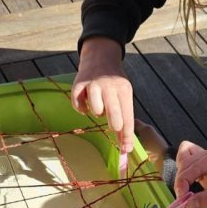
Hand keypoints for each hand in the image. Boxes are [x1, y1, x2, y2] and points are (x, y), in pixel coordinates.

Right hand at [72, 38, 133, 157]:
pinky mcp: (78, 84)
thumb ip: (124, 117)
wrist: (100, 58)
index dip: (127, 135)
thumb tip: (125, 146)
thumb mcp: (124, 94)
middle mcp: (109, 86)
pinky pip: (78, 105)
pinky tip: (85, 105)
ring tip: (98, 108)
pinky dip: (81, 108)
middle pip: (114, 112)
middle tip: (113, 128)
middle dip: (115, 124)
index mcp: (124, 89)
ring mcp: (93, 84)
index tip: (126, 149)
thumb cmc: (114, 83)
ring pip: (95, 108)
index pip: (128, 116)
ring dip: (96, 112)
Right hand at [174, 140, 206, 207]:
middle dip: (181, 181)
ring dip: (182, 179)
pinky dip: (186, 181)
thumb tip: (187, 205)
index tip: (181, 200)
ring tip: (185, 196)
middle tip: (183, 201)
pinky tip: (189, 193)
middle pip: (186, 162)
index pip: (193, 165)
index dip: (183, 182)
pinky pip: (191, 172)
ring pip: (185, 164)